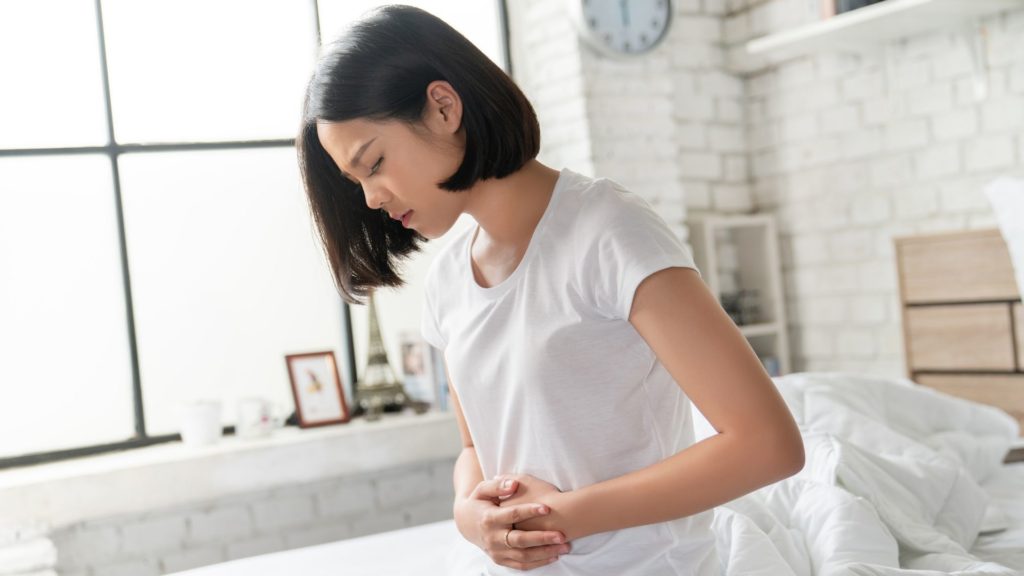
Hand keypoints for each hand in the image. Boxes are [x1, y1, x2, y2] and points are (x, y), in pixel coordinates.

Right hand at [454, 476, 570, 570]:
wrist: (466, 524)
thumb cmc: (479, 502)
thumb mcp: (482, 490)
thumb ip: (497, 485)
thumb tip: (513, 484)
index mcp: (489, 518)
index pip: (512, 515)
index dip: (529, 511)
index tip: (547, 507)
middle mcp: (492, 538)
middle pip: (520, 540)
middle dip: (542, 538)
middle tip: (562, 535)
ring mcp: (496, 551)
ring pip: (523, 556)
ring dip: (545, 553)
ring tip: (564, 547)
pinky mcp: (500, 560)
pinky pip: (520, 566)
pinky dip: (538, 563)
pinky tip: (554, 556)